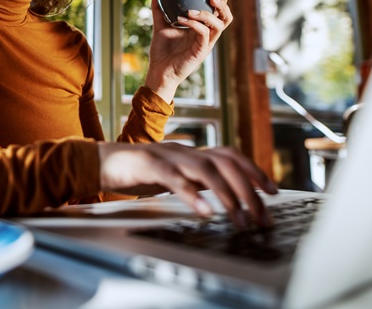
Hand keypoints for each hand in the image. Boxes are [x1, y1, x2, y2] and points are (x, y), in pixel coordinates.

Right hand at [97, 142, 276, 225]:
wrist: (98, 161)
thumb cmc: (137, 172)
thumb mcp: (174, 175)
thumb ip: (196, 179)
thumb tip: (226, 194)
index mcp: (192, 152)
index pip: (231, 155)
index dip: (254, 170)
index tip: (273, 191)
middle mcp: (184, 151)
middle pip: (225, 162)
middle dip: (249, 189)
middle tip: (261, 216)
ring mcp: (167, 156)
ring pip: (206, 170)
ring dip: (228, 196)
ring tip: (240, 219)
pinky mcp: (148, 165)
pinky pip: (175, 180)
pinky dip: (193, 196)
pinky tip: (206, 213)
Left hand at [144, 0, 232, 102]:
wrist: (158, 71)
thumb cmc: (162, 51)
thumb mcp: (160, 25)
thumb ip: (159, 8)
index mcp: (201, 28)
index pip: (218, 11)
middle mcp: (207, 35)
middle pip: (226, 17)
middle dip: (223, 4)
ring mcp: (205, 44)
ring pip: (219, 25)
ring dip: (207, 14)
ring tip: (190, 9)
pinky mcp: (200, 52)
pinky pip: (204, 34)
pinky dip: (194, 24)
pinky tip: (181, 18)